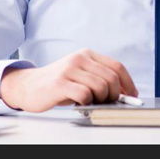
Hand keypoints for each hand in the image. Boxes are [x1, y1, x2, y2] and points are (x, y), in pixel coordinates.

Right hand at [0, 48, 137, 111]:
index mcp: (87, 54)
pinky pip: (85, 95)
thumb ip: (98, 78)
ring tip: (90, 102)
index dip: (128, 83)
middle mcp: (79, 58)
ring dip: (100, 100)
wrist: (28, 85)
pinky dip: (87, 103)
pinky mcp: (60, 83)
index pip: (117, 66)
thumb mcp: (80, 74)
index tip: (131, 96)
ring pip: (101, 87)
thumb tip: (123, 93)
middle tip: (107, 103)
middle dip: (114, 95)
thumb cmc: (58, 83)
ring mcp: (69, 69)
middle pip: (111, 78)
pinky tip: (79, 104)